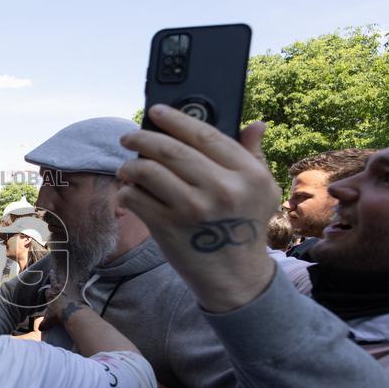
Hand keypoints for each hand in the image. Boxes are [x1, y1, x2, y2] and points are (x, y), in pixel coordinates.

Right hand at [39, 275, 85, 330]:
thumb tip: (40, 328)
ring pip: (65, 280)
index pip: (47, 291)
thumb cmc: (58, 315)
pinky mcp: (76, 290)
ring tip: (65, 273)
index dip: (47, 291)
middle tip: (52, 271)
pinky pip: (77, 284)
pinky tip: (81, 282)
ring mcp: (67, 289)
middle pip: (54, 280)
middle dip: (53, 276)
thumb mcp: (50, 320)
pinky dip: (79, 283)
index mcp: (50, 295)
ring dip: (64, 278)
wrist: (71, 312)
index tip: (47, 291)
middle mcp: (58, 290)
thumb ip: (44, 323)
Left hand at [116, 105, 279, 311]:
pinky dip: (126, 192)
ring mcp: (192, 209)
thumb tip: (256, 124)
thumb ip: (253, 155)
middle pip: (171, 150)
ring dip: (129, 166)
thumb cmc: (246, 226)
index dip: (176, 119)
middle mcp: (221, 189)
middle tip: (128, 136)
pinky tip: (129, 192)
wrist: (235, 277)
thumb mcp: (262, 190)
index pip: (205, 135)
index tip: (156, 111)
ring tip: (126, 167)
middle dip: (142, 138)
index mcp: (247, 175)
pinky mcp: (168, 227)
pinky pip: (135, 198)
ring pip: (147, 171)